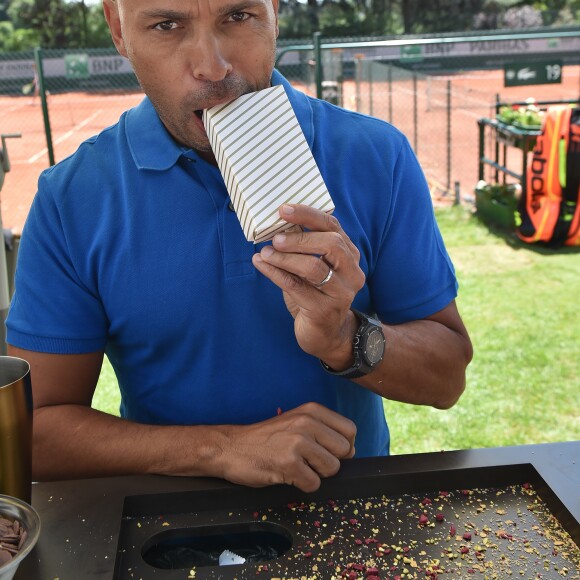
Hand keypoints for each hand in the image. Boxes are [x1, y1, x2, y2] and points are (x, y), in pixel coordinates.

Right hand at [218, 402, 355, 491]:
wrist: (231, 447)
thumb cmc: (266, 438)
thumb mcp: (296, 421)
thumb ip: (323, 430)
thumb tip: (351, 450)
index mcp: (312, 410)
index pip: (350, 430)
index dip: (344, 446)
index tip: (327, 451)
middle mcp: (307, 422)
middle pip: (345, 451)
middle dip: (331, 462)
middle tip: (309, 461)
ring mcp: (297, 442)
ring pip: (332, 469)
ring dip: (316, 474)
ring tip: (296, 466)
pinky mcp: (288, 463)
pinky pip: (313, 484)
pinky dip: (302, 485)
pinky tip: (287, 474)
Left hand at [252, 204, 364, 369]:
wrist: (326, 334)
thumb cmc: (315, 295)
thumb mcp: (312, 267)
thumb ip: (303, 246)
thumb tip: (279, 222)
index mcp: (349, 255)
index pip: (333, 227)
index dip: (308, 215)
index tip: (284, 209)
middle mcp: (351, 272)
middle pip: (331, 244)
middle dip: (299, 238)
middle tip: (275, 238)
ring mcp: (341, 293)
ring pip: (313, 267)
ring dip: (285, 258)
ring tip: (265, 253)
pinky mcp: (324, 311)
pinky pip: (297, 287)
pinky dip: (276, 274)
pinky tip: (262, 265)